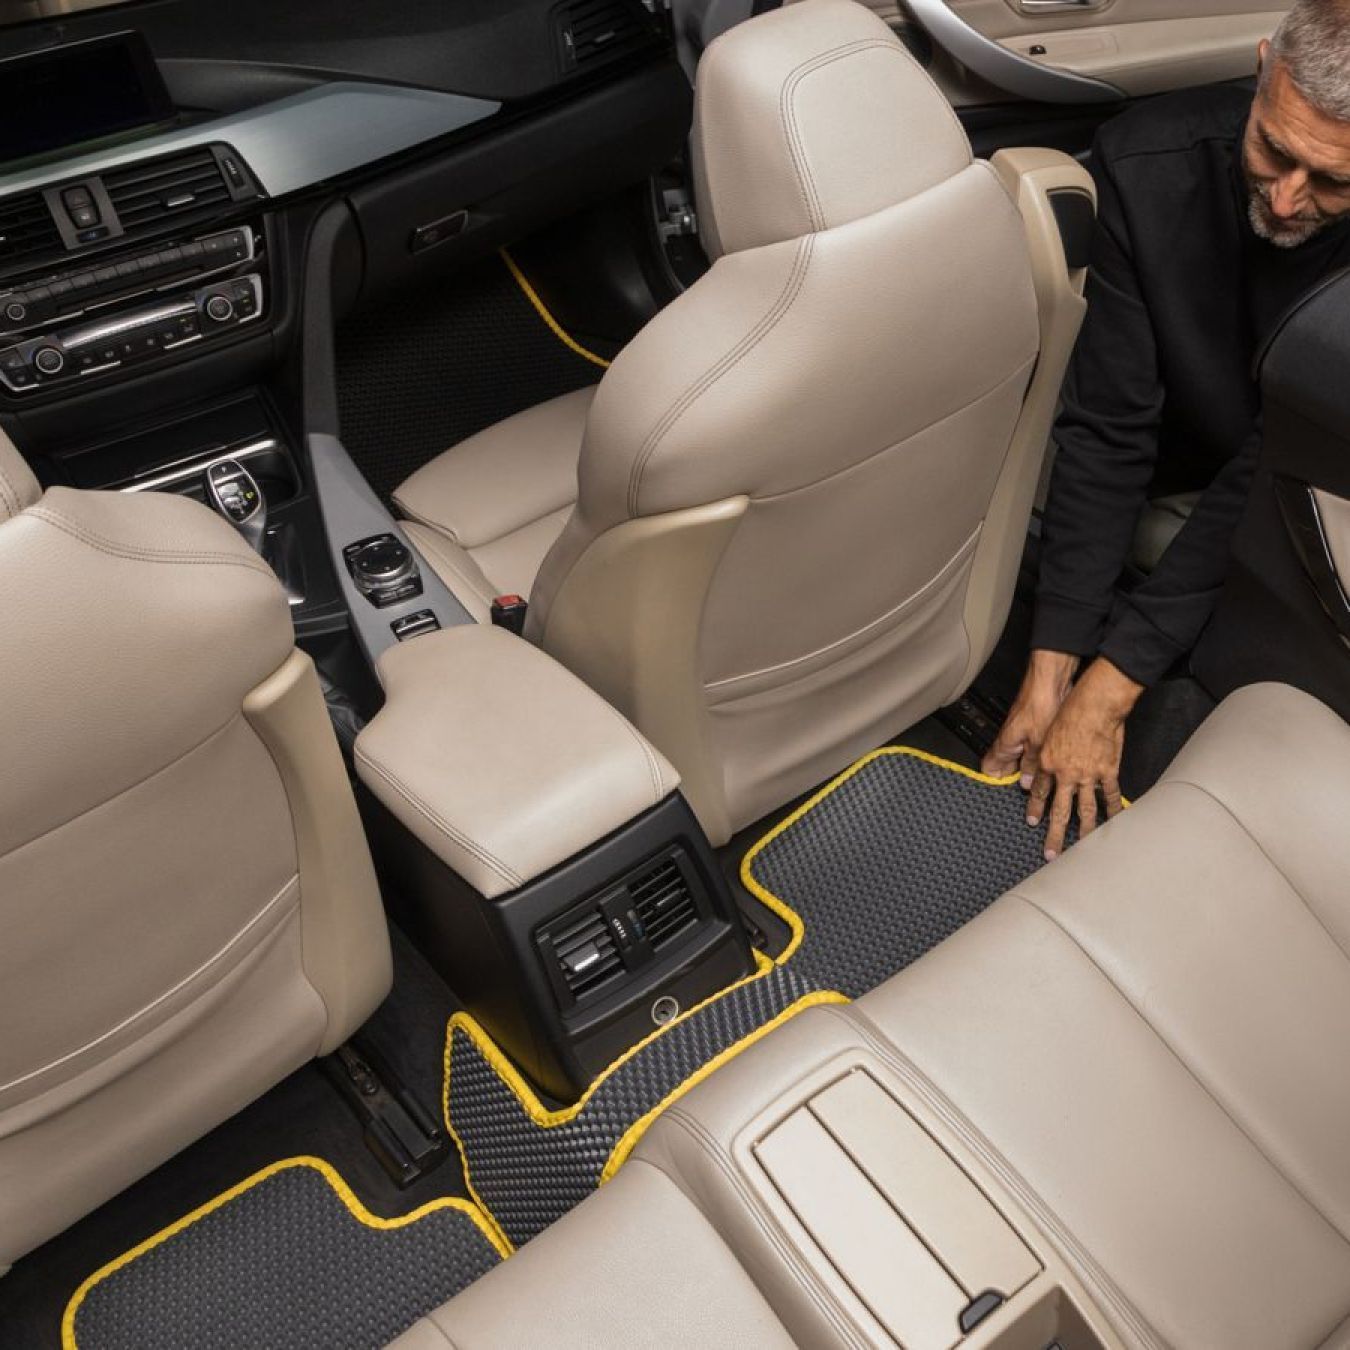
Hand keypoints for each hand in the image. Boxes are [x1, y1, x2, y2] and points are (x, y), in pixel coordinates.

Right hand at [982, 650, 1080, 787]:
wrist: (1052, 679)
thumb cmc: (1041, 703)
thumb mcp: (1040, 742)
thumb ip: (1032, 764)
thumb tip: (1027, 783)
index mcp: (1005, 744)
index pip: (989, 768)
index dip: (997, 782)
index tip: (1009, 792)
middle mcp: (1010, 738)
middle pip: (1007, 765)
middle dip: (1018, 777)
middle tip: (1034, 789)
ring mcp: (1022, 732)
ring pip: (1022, 756)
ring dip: (1032, 767)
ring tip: (1047, 778)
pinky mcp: (1035, 725)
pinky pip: (1033, 746)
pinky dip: (1041, 755)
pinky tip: (1055, 759)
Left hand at [1026, 658, 1142, 860]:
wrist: (1095, 705)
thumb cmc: (1070, 711)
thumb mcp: (1048, 733)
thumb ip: (1046, 753)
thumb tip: (1041, 768)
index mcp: (1047, 763)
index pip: (1039, 792)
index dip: (1035, 808)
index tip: (1032, 822)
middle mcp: (1065, 774)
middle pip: (1058, 810)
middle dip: (1054, 834)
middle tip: (1051, 854)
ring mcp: (1087, 775)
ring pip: (1084, 810)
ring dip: (1083, 832)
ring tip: (1082, 848)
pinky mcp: (1107, 772)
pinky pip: (1109, 796)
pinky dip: (1112, 810)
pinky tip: (1114, 823)